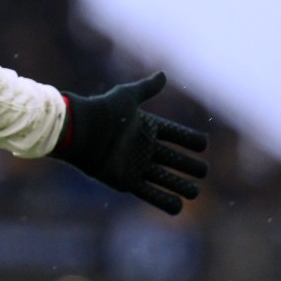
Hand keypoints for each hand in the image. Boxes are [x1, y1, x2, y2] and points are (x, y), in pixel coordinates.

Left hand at [51, 71, 207, 214]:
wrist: (78, 131)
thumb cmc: (102, 111)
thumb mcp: (126, 97)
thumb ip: (146, 88)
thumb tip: (163, 75)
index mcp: (147, 128)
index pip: (176, 135)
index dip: (190, 140)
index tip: (203, 144)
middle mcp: (144, 147)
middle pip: (176, 159)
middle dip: (191, 166)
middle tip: (203, 171)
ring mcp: (136, 165)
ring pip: (166, 179)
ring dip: (182, 186)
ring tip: (194, 191)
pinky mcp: (126, 181)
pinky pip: (150, 194)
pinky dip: (164, 201)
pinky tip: (178, 205)